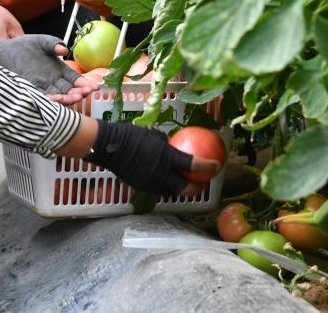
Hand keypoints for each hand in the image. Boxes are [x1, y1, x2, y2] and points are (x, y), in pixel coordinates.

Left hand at [0, 34, 98, 98]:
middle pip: (69, 91)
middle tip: (83, 93)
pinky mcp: (30, 90)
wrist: (4, 51)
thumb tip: (64, 49)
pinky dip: (48, 100)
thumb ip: (52, 43)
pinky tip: (53, 100)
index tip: (93, 87)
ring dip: (66, 99)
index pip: (75, 80)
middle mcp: (53, 81)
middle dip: (78, 93)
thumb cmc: (24, 46)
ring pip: (57, 97)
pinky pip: (40, 97)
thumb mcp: (41, 41)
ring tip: (72, 98)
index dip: (85, 84)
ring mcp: (42, 87)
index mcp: (59, 71)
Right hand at [85, 121, 221, 195]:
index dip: (208, 166)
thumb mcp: (153, 134)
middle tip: (203, 182)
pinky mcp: (142, 187)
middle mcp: (161, 174)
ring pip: (172, 192)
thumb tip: (174, 144)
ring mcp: (151, 183)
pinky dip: (166, 186)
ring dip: (182, 189)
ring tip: (186, 183)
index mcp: (166, 158)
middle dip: (198, 188)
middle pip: (185, 189)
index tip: (218, 165)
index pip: (193, 165)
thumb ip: (166, 143)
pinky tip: (166, 180)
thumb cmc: (131, 135)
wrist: (109, 146)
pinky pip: (158, 190)